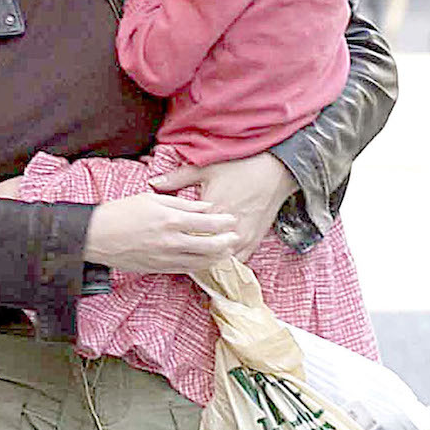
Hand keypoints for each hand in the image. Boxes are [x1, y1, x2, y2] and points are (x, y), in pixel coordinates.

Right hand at [84, 193, 237, 272]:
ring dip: (217, 256)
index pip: (207, 222)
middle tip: (235, 237)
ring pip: (201, 261)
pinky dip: (200, 265)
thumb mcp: (152, 199)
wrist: (98, 236)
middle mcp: (172, 241)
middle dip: (226, 242)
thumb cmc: (122, 212)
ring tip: (226, 251)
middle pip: (210, 245)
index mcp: (171, 219)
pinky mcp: (159, 268)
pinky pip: (187, 269)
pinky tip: (206, 260)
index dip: (224, 222)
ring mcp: (166, 258)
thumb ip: (182, 203)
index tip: (232, 219)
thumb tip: (205, 206)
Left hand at [148, 151, 296, 260]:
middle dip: (185, 254)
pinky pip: (236, 262)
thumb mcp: (206, 169)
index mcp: (211, 212)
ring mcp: (242, 239)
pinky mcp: (254, 242)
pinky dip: (224, 262)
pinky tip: (212, 260)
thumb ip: (177, 178)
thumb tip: (153, 183)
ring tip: (189, 259)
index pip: (186, 235)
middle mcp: (227, 230)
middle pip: (201, 252)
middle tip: (168, 255)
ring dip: (205, 260)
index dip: (171, 241)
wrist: (275, 171)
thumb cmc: (239, 167)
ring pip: (218, 261)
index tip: (159, 242)